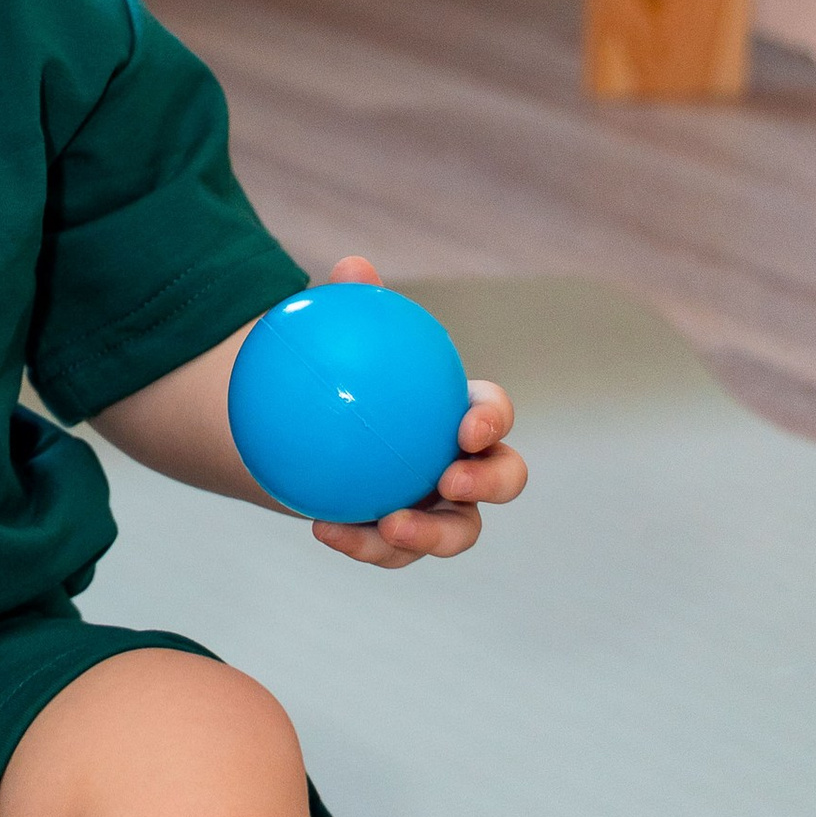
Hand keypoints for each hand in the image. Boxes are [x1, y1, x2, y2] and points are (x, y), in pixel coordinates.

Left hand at [310, 255, 525, 570]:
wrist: (311, 434)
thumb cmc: (345, 379)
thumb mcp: (345, 342)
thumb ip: (355, 307)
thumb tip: (352, 266)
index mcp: (463, 415)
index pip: (493, 415)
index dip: (492, 421)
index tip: (466, 426)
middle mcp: (466, 466)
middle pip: (504, 479)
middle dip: (489, 482)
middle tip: (449, 480)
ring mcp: (440, 510)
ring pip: (457, 532)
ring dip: (429, 534)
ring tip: (390, 525)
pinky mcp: (402, 541)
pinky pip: (391, 550)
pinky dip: (361, 543)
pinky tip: (323, 530)